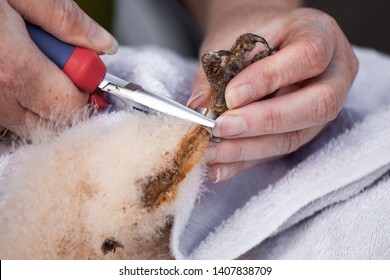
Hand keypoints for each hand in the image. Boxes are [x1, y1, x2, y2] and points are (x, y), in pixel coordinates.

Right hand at [0, 0, 117, 137]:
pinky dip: (19, 103)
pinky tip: (12, 72)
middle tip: (62, 68)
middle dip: (68, 100)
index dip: (88, 91)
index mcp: (13, 68)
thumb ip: (65, 20)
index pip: (71, 104)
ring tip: (31, 64)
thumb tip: (103, 44)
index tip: (87, 70)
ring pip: (29, 124)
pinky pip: (6, 118)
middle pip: (53, 122)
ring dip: (43, 103)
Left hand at [187, 3, 357, 181]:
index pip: (308, 57)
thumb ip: (217, 70)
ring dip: (247, 149)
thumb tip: (199, 106)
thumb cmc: (249, 32)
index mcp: (321, 34)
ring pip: (295, 137)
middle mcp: (334, 73)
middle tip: (220, 128)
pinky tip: (218, 168)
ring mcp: (323, 107)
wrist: (263, 40)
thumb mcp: (232, 39)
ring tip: (210, 152)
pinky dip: (244, 161)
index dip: (270, 78)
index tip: (231, 95)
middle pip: (316, 105)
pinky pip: (277, 151)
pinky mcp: (304, 131)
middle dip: (263, 122)